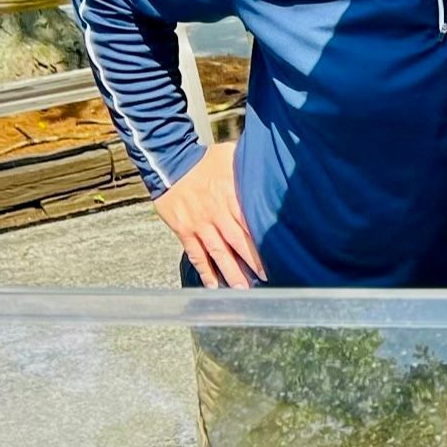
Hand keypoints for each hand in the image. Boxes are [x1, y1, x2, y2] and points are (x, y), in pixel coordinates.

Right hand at [154, 143, 263, 288]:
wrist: (170, 162)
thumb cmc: (205, 159)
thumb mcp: (233, 156)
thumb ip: (251, 167)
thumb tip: (272, 167)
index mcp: (231, 195)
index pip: (251, 223)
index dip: (263, 242)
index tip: (277, 257)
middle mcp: (216, 213)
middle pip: (237, 242)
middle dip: (252, 262)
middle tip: (265, 279)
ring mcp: (199, 224)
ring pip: (218, 252)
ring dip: (231, 272)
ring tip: (243, 289)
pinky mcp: (184, 230)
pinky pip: (196, 254)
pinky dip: (205, 271)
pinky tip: (213, 285)